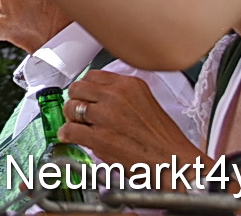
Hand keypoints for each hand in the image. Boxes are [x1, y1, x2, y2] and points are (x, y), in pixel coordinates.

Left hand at [62, 70, 200, 168]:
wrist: (175, 164)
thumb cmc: (165, 141)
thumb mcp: (145, 104)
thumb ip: (122, 97)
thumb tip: (98, 98)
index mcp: (129, 85)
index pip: (93, 76)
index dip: (86, 88)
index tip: (85, 96)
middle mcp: (115, 96)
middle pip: (78, 88)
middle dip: (76, 100)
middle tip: (78, 111)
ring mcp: (106, 116)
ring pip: (71, 107)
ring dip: (71, 117)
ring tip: (77, 125)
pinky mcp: (99, 137)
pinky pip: (70, 130)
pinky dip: (66, 134)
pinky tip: (69, 136)